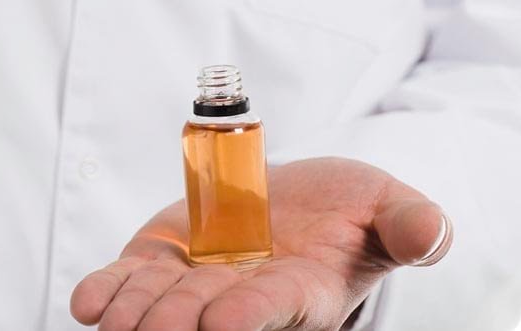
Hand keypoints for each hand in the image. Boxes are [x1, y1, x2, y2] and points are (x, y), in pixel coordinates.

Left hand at [70, 158, 452, 330]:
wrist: (299, 202)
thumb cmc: (351, 212)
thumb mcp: (388, 209)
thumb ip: (409, 223)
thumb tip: (433, 232)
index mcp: (303, 292)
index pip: (274, 310)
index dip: (250, 316)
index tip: (226, 323)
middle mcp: (242, 298)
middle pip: (206, 314)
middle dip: (178, 322)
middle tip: (154, 330)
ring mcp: (197, 281)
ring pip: (161, 304)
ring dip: (135, 313)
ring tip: (110, 324)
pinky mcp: (162, 260)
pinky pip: (130, 282)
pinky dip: (107, 291)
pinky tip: (86, 304)